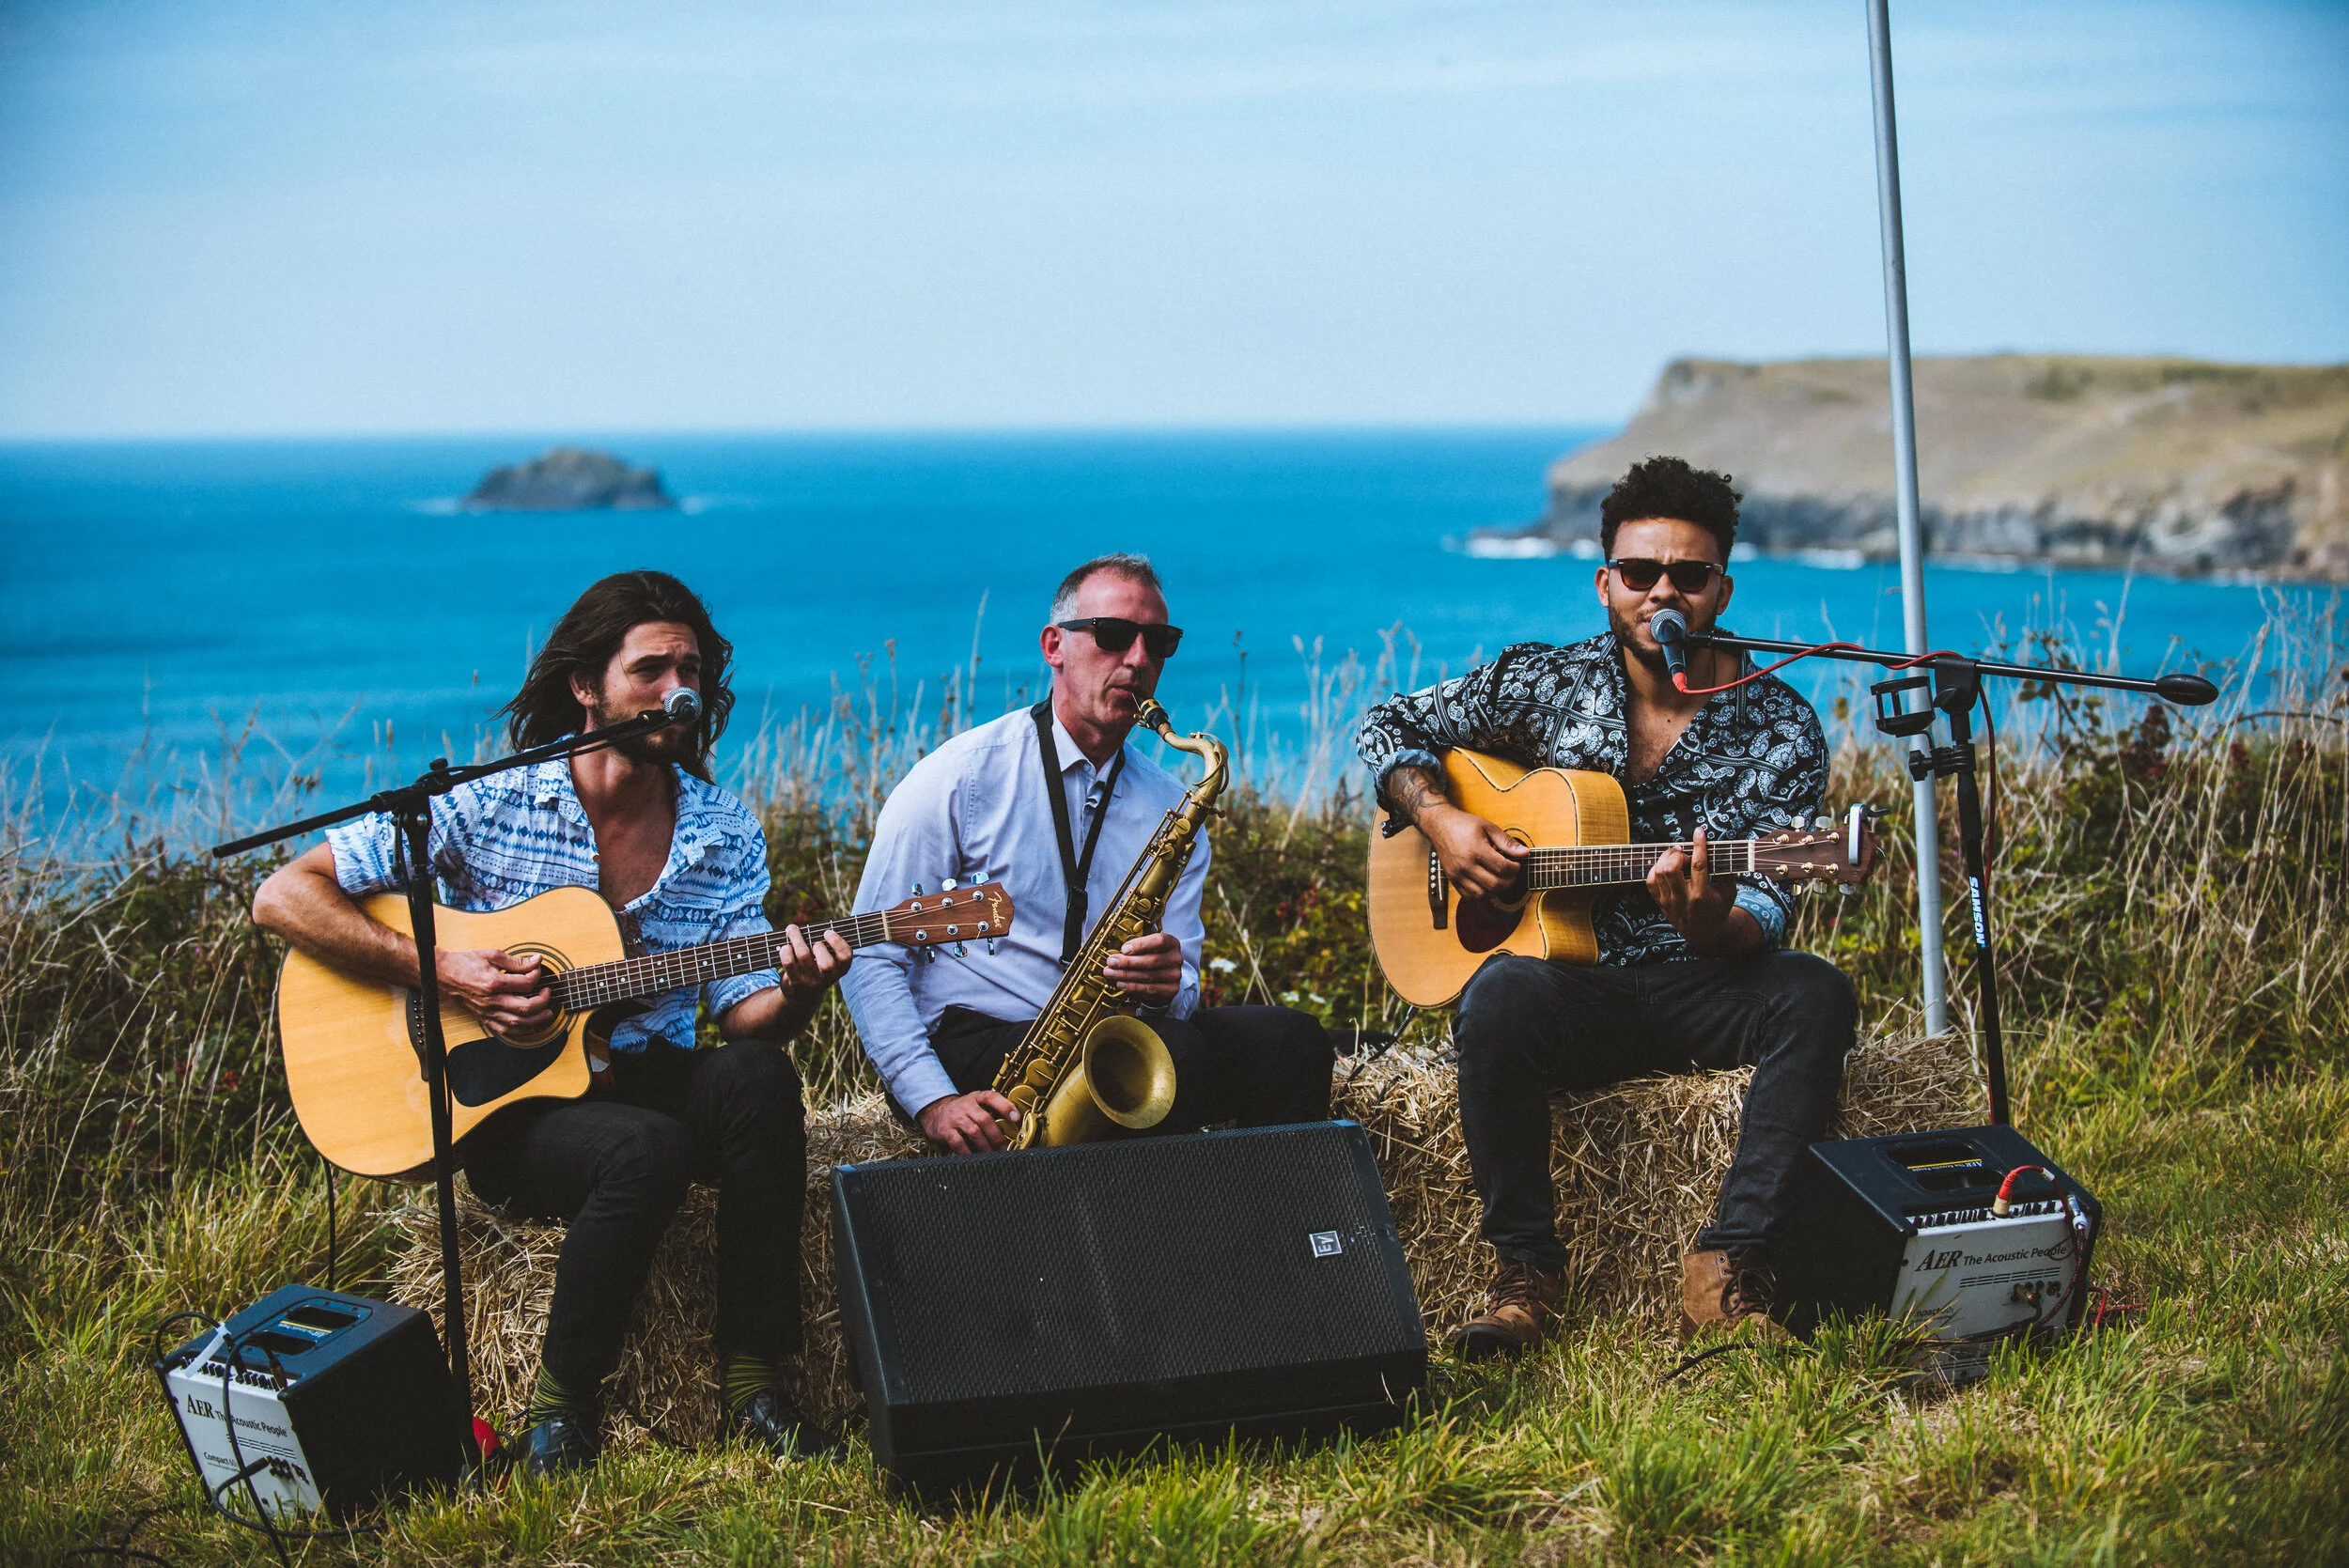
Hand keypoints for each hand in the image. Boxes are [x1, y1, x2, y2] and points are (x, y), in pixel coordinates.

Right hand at [438, 948, 551, 1033]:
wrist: (443, 974)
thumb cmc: (465, 964)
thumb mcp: (492, 955)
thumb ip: (516, 961)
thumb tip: (536, 960)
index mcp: (494, 983)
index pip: (526, 984)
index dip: (537, 976)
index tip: (537, 970)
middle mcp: (491, 1001)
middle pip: (525, 1007)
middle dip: (543, 1002)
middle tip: (548, 994)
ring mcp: (487, 1012)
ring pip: (517, 1023)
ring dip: (537, 1021)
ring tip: (547, 1014)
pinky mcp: (484, 1019)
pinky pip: (505, 1030)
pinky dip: (521, 1030)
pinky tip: (530, 1025)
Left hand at [776, 924, 851, 998]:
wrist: (803, 997)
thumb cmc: (817, 969)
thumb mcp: (828, 962)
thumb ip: (828, 946)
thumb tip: (815, 926)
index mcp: (839, 970)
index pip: (845, 957)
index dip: (837, 942)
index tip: (827, 932)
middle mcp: (826, 978)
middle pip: (826, 964)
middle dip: (819, 947)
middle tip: (813, 942)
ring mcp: (810, 982)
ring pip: (803, 955)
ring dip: (796, 937)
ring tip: (792, 929)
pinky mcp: (794, 983)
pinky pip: (788, 962)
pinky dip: (785, 950)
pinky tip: (785, 946)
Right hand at [918, 1089, 1021, 1153]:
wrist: (935, 1113)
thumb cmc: (962, 1112)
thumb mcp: (976, 1105)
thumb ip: (991, 1112)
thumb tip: (1012, 1129)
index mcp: (976, 1097)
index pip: (991, 1097)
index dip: (1005, 1106)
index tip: (1016, 1118)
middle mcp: (965, 1105)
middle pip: (985, 1119)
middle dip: (997, 1136)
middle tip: (1004, 1148)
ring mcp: (955, 1117)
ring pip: (974, 1131)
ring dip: (986, 1146)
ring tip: (992, 1155)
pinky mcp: (945, 1130)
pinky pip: (959, 1142)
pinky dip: (968, 1152)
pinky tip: (974, 1157)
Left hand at [1103, 930, 1182, 1004]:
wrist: (1165, 977)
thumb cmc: (1152, 957)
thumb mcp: (1148, 946)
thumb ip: (1137, 943)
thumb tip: (1115, 945)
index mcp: (1172, 943)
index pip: (1160, 941)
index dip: (1141, 944)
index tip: (1123, 949)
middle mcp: (1176, 959)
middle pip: (1152, 960)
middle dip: (1128, 962)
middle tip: (1111, 962)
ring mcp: (1175, 975)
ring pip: (1148, 976)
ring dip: (1126, 975)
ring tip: (1111, 973)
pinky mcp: (1171, 990)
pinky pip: (1149, 989)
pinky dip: (1132, 987)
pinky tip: (1120, 983)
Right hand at [1420, 804, 1530, 897]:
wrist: (1440, 826)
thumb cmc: (1464, 824)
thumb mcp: (1488, 827)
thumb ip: (1507, 842)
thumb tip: (1525, 853)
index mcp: (1475, 850)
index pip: (1502, 868)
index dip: (1515, 869)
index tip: (1517, 864)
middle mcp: (1465, 865)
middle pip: (1494, 884)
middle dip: (1509, 881)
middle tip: (1512, 873)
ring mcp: (1457, 874)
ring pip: (1482, 894)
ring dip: (1496, 890)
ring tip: (1501, 880)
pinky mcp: (1452, 879)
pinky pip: (1469, 896)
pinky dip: (1482, 894)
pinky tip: (1488, 885)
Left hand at [1646, 825, 1738, 952]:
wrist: (1705, 932)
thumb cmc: (1719, 908)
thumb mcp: (1729, 891)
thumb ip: (1726, 871)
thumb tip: (1719, 848)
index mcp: (1702, 895)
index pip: (1698, 865)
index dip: (1698, 846)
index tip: (1699, 832)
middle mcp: (1683, 898)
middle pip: (1671, 868)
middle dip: (1678, 854)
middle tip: (1686, 855)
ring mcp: (1669, 901)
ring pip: (1659, 872)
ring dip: (1667, 859)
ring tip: (1677, 858)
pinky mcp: (1660, 902)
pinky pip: (1651, 880)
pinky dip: (1657, 869)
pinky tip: (1667, 866)